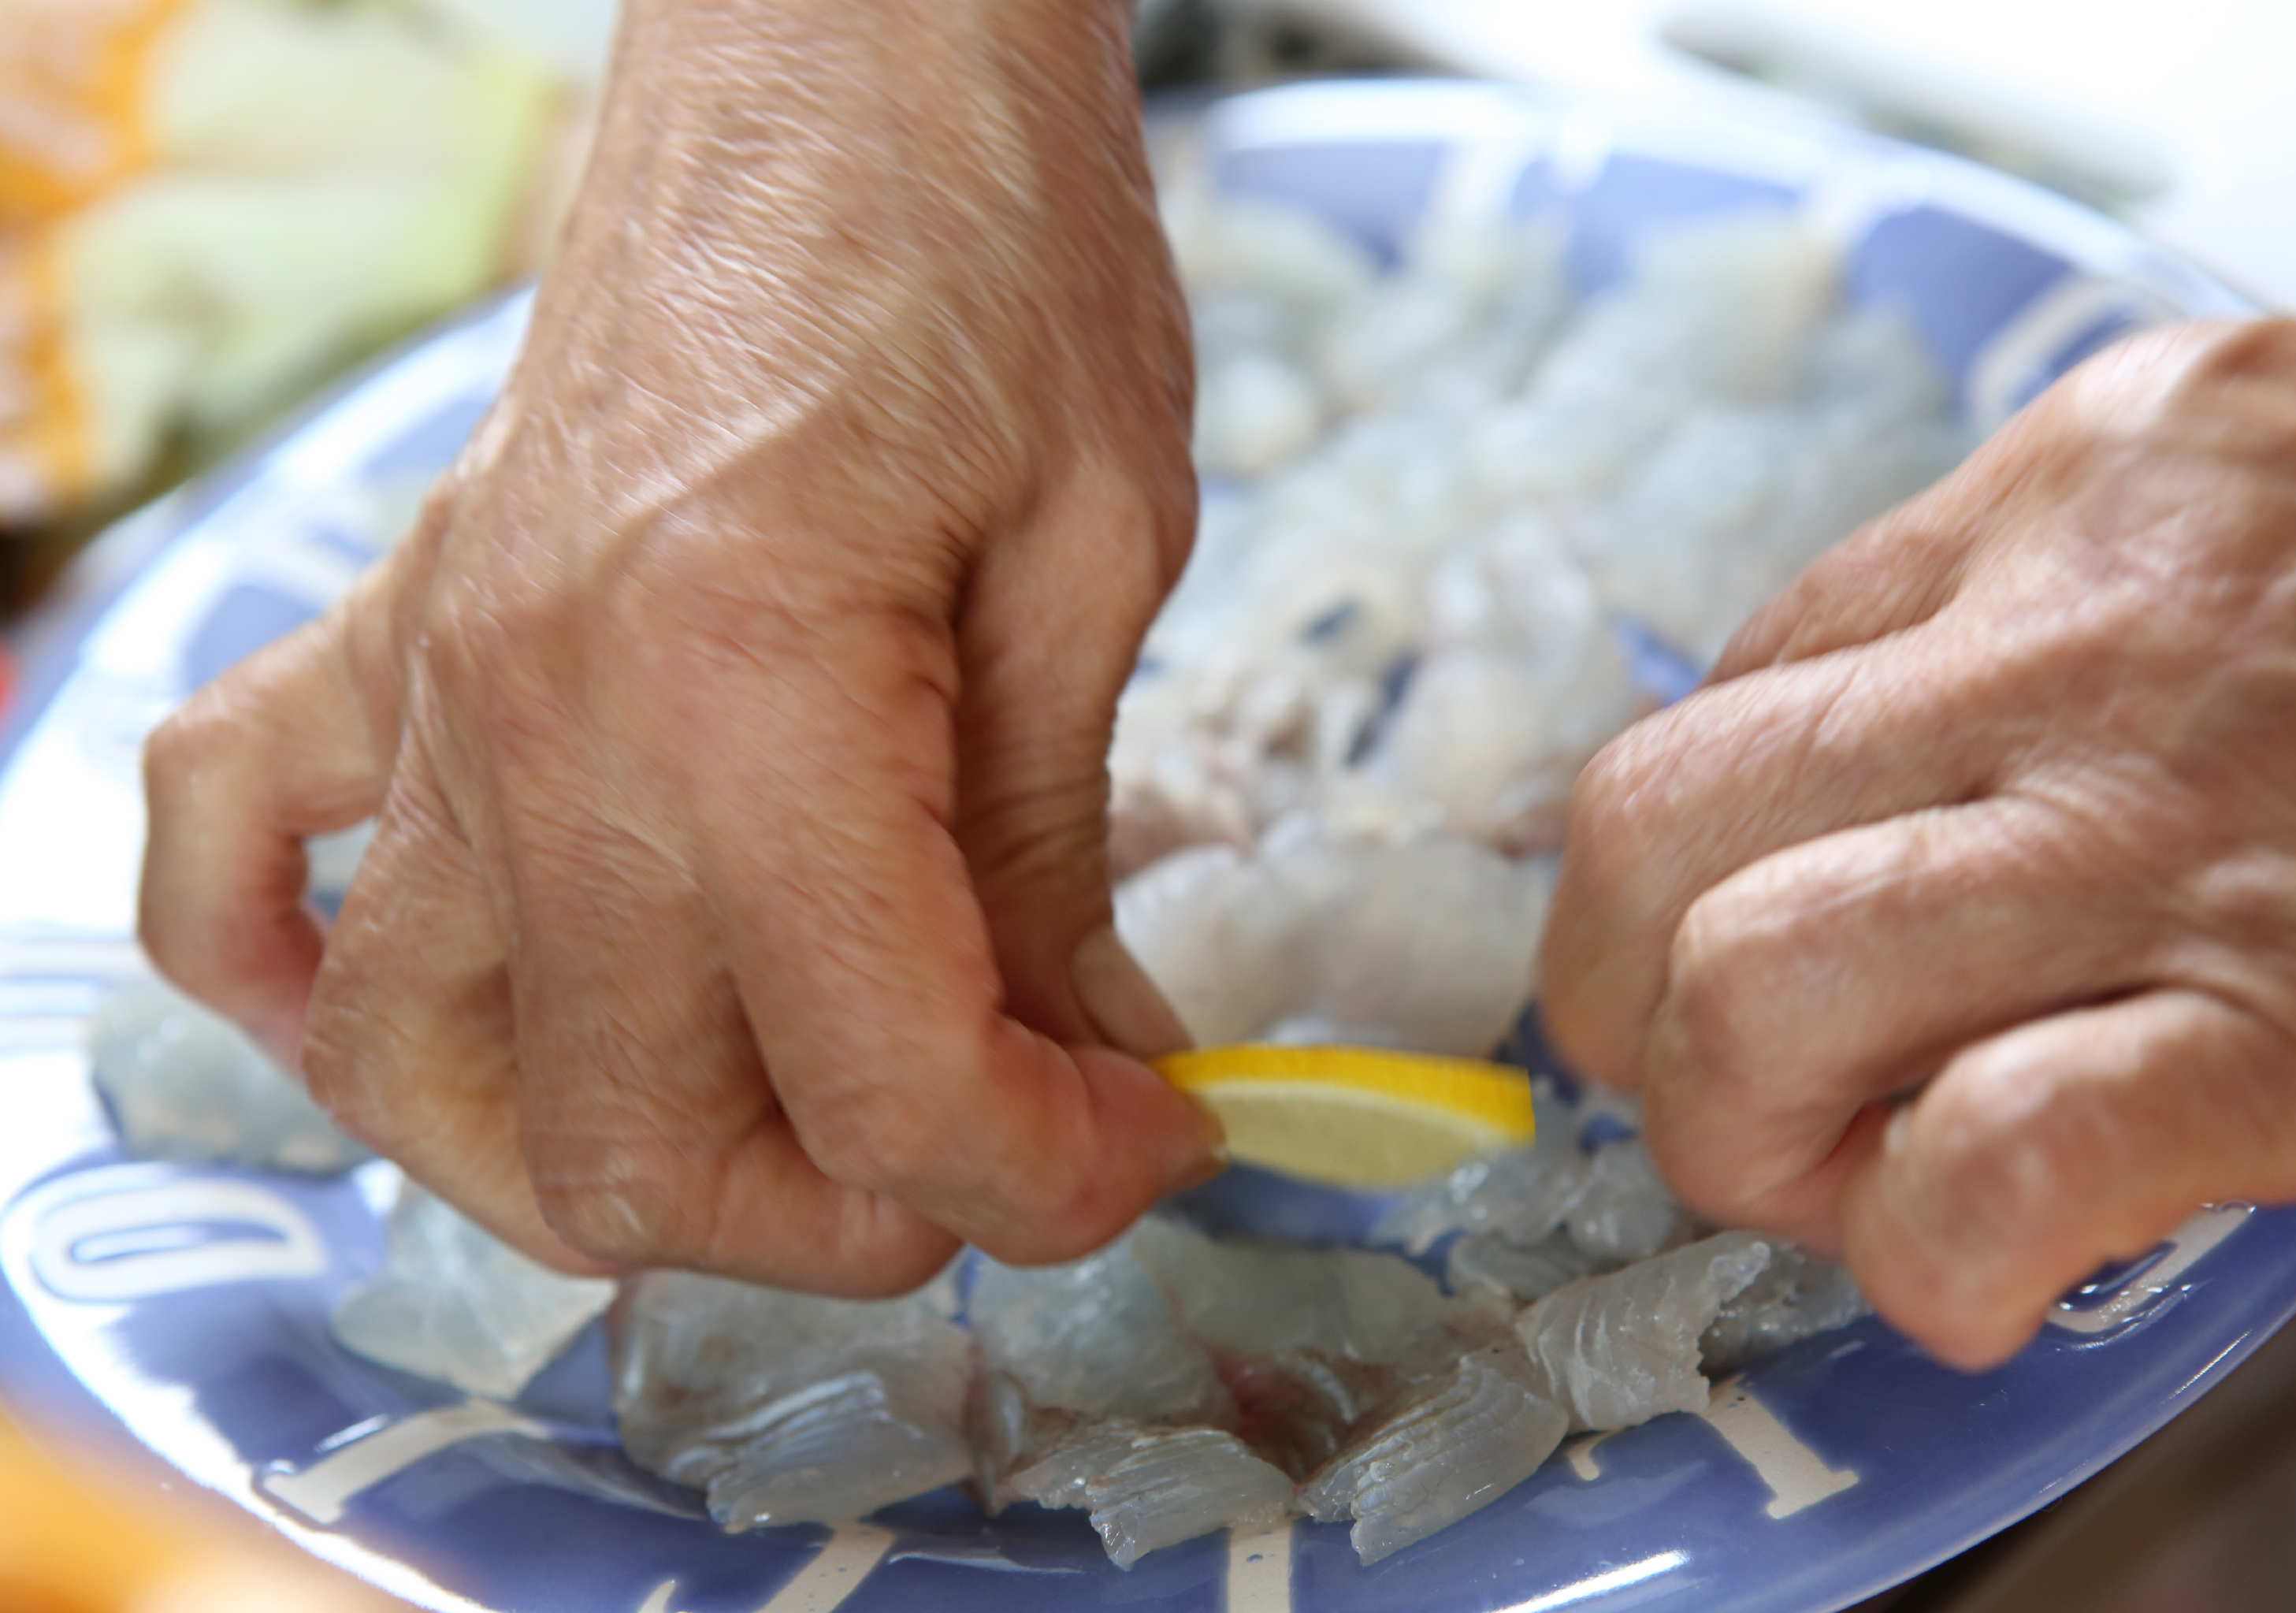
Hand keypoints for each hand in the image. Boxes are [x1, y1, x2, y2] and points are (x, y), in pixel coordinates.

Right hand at [137, 0, 1220, 1292]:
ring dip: (614, 1169)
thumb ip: (1061, 847)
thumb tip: (1086, 1054)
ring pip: (424, 1081)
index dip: (1052, 1172)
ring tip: (785, 1125)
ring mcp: (436, 689)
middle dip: (856, 1216)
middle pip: (640, 1146)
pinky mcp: (395, 636)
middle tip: (1005, 1141)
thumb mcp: (1095, 556)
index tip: (1150, 1134)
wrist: (832, 49)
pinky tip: (436, 1018)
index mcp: (750, 694)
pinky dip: (301, 987)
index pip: (884, 1082)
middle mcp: (544, 726)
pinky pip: (233, 855)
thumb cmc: (991, 250)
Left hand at [1539, 319, 2295, 1367]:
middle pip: (1654, 827)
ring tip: (1836, 1183)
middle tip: (1726, 1084)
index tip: (1725, 943)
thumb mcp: (2266, 487)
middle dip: (1626, 997)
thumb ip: (2051, 594)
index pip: (1734, 684)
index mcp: (2076, 483)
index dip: (1687, 860)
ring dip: (1739, 1133)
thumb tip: (1848, 768)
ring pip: (1756, 984)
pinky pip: (1990, 1156)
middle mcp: (2084, 636)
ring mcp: (2181, 833)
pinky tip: (1977, 1271)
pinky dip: (1930, 1249)